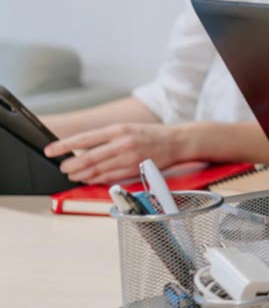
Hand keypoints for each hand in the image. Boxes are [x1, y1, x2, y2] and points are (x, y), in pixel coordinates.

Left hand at [46, 122, 186, 184]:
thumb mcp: (128, 128)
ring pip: (97, 170)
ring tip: (73, 175)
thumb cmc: (152, 135)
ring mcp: (128, 159)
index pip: (84, 139)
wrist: (178, 142)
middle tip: (63, 168)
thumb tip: (83, 147)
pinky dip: (96, 179)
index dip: (64, 146)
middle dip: (71, 165)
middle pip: (88, 158)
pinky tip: (90, 179)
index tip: (50, 150)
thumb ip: (107, 137)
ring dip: (81, 174)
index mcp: (119, 130)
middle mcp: (122, 144)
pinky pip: (109, 178)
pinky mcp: (133, 171)